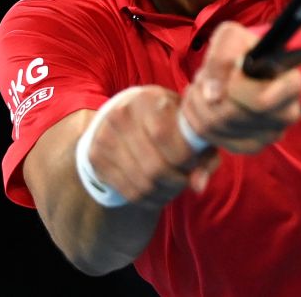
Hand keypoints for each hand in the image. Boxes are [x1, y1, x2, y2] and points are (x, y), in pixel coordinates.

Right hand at [82, 85, 218, 208]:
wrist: (125, 115)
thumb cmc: (167, 120)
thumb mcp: (188, 126)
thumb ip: (204, 153)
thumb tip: (199, 186)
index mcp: (148, 100)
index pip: (165, 137)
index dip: (186, 159)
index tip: (194, 163)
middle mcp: (122, 115)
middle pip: (155, 167)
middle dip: (177, 181)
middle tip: (186, 179)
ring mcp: (105, 136)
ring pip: (143, 184)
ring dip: (165, 193)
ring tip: (174, 186)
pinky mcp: (96, 157)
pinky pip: (129, 192)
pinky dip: (150, 199)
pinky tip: (158, 191)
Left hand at [179, 22, 300, 154]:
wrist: (248, 67)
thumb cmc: (244, 50)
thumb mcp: (232, 38)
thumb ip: (221, 58)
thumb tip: (212, 95)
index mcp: (292, 85)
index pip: (261, 101)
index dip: (236, 86)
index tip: (233, 70)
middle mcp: (287, 114)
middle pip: (232, 115)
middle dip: (206, 91)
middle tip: (206, 75)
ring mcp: (270, 135)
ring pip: (217, 127)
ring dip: (198, 103)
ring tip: (204, 86)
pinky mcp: (251, 146)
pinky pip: (212, 138)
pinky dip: (197, 118)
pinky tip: (203, 103)